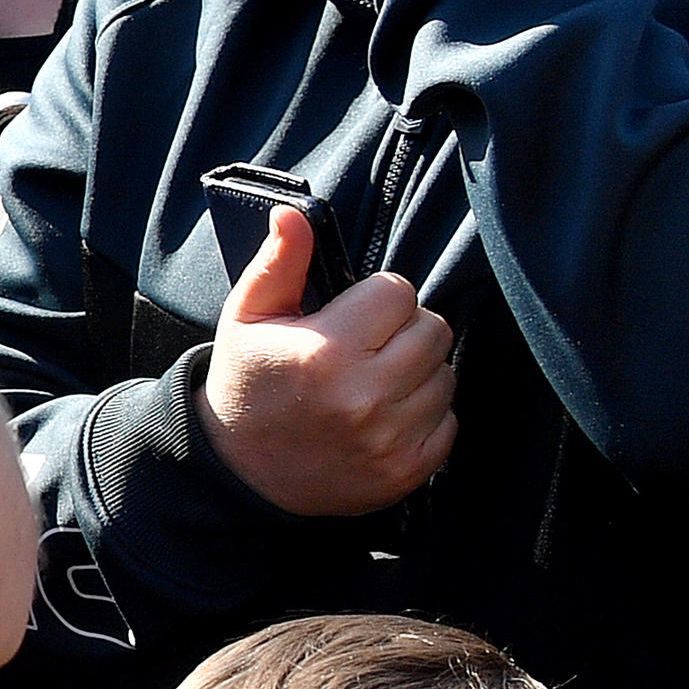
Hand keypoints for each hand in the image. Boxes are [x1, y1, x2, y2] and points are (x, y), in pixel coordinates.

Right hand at [202, 206, 455, 514]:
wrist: (240, 473)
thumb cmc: (248, 385)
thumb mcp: (248, 318)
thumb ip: (279, 263)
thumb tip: (293, 214)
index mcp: (326, 351)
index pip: (398, 291)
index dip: (374, 299)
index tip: (349, 318)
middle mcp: (363, 396)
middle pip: (433, 329)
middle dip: (402, 332)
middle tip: (364, 349)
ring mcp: (389, 438)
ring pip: (446, 374)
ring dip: (417, 374)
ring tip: (372, 384)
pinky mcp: (406, 470)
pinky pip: (448, 420)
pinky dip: (423, 416)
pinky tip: (382, 418)